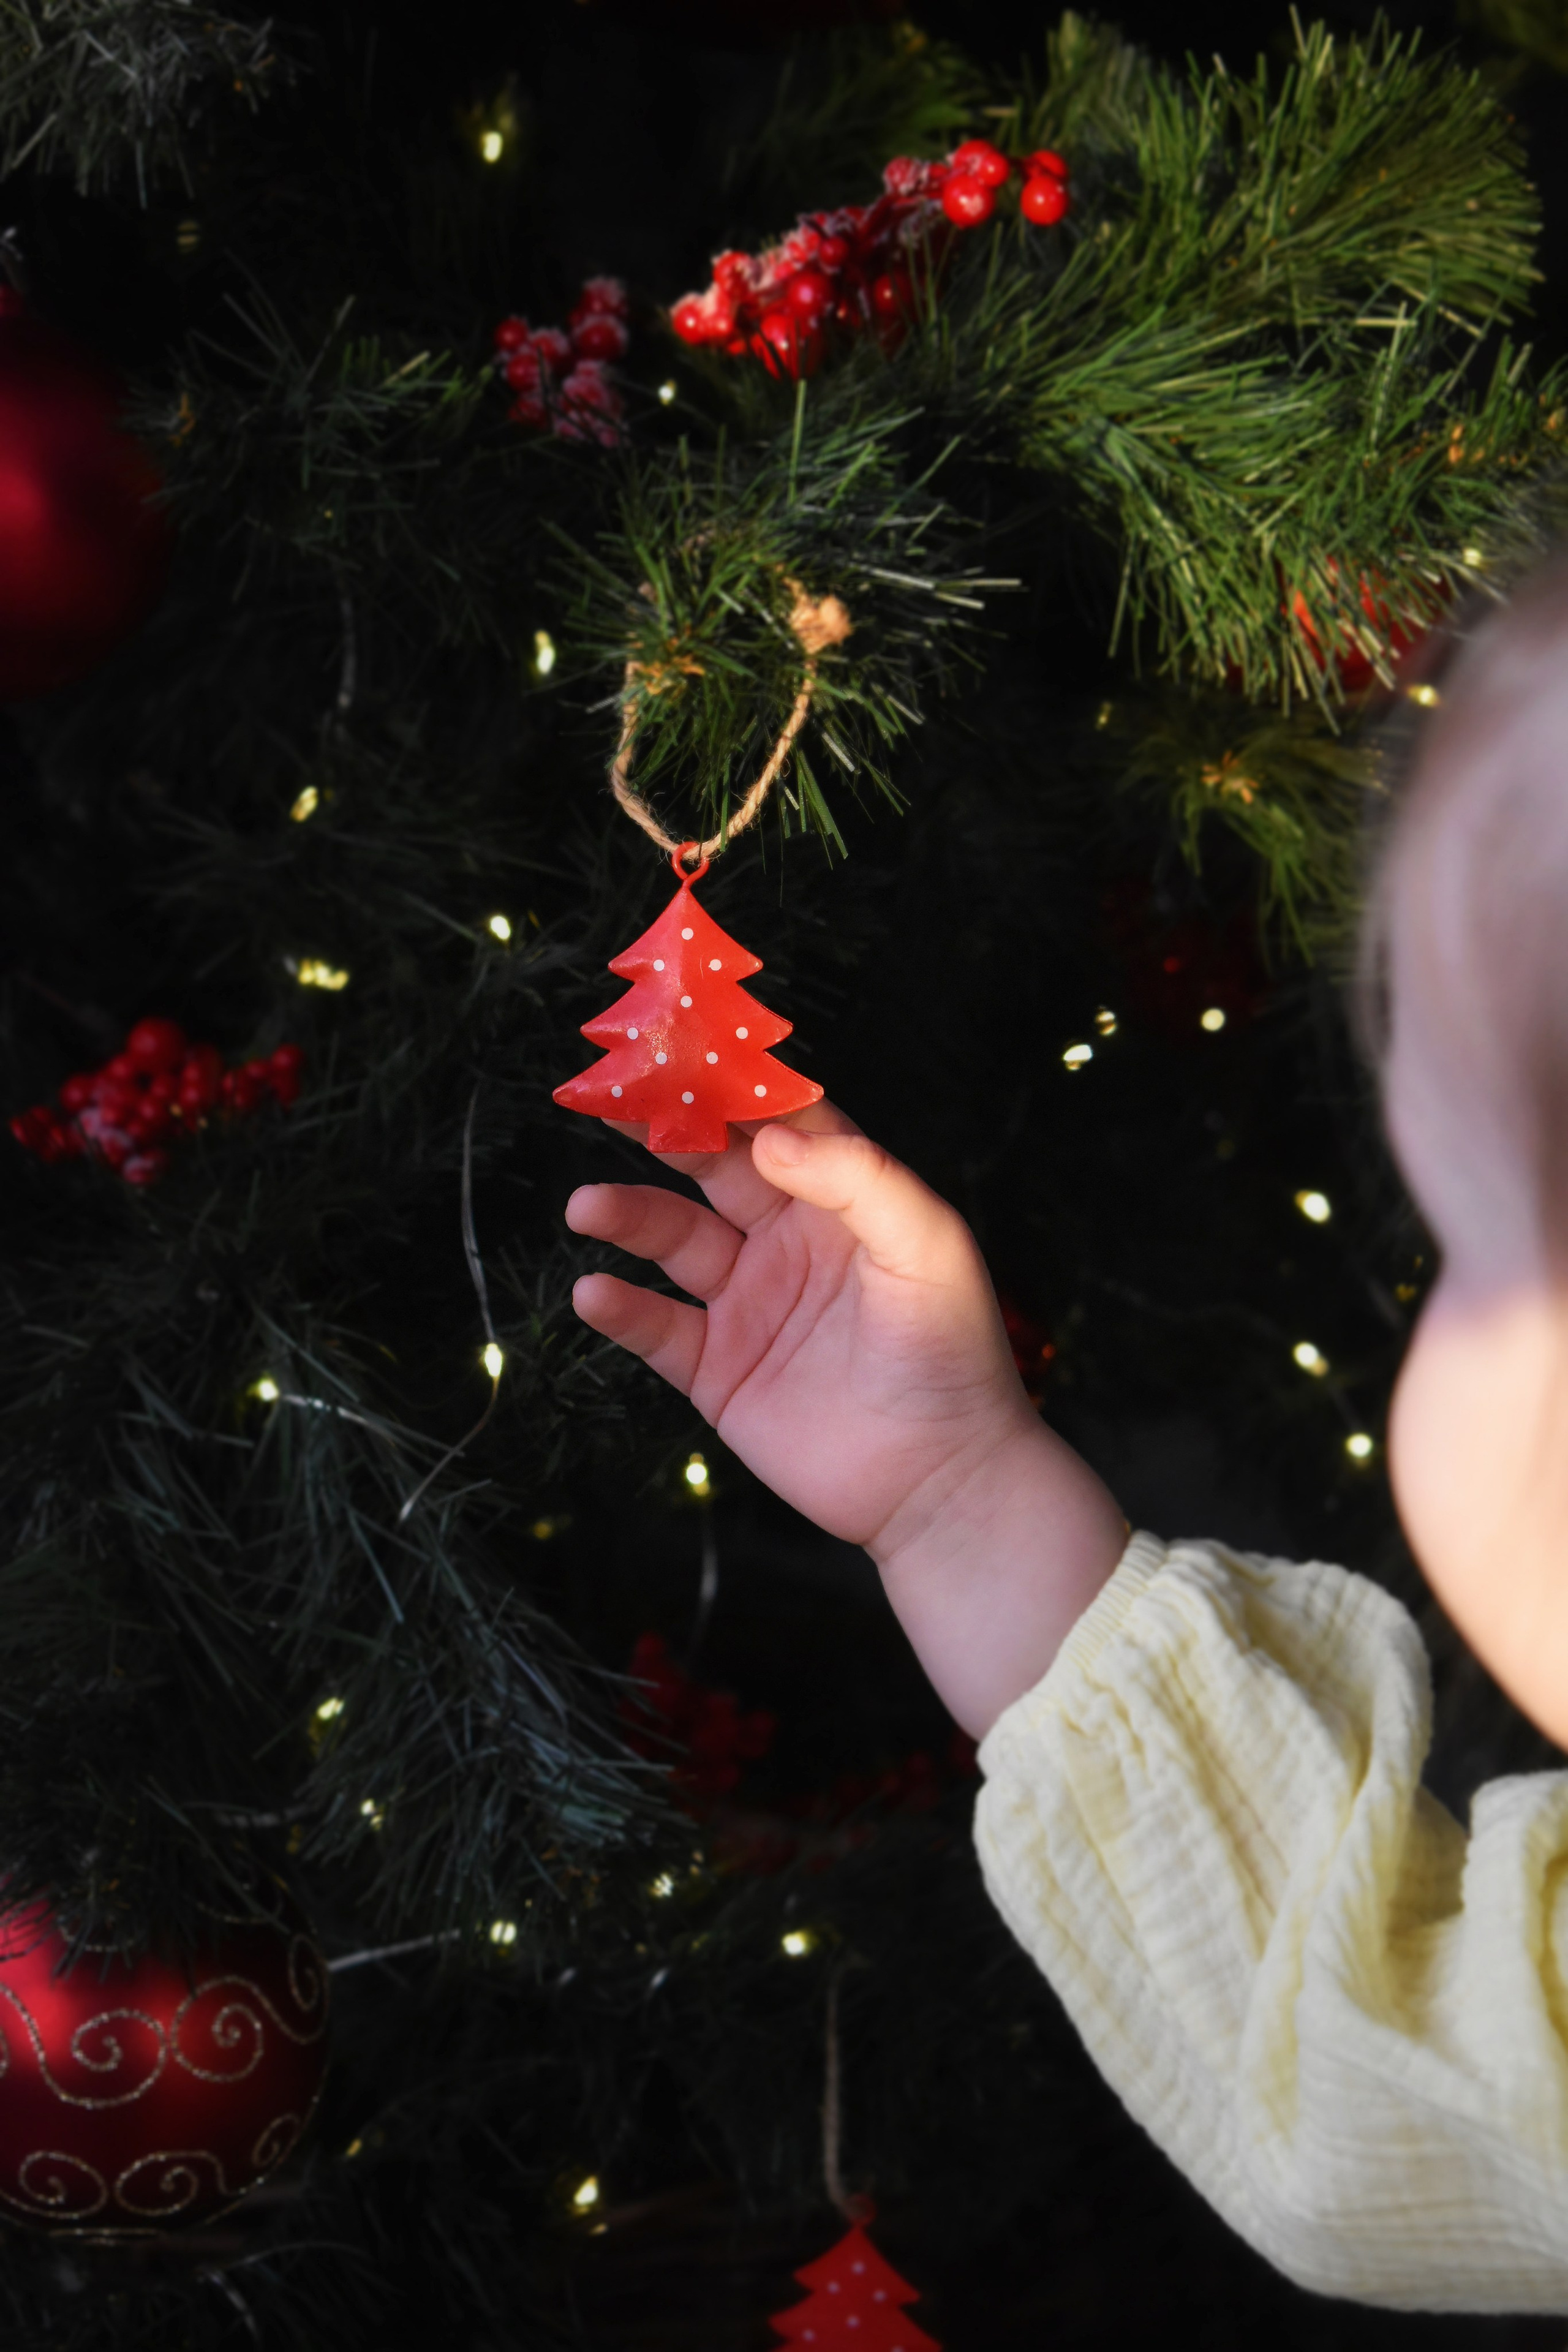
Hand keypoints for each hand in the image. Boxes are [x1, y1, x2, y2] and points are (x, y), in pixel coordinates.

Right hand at [566, 1103, 1126, 1736]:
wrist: (941, 1481)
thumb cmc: (953, 1355)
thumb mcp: (927, 1245)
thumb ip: (859, 1177)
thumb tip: (772, 1136)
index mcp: (843, 1202)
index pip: (780, 1124)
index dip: (734, 1088)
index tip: (684, 1050)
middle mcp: (789, 1242)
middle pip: (712, 1169)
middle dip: (663, 1133)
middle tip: (612, 1102)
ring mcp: (750, 1305)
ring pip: (672, 1240)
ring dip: (628, 1215)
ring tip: (586, 1204)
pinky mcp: (720, 1370)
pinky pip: (658, 1327)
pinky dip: (621, 1307)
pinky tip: (596, 1289)